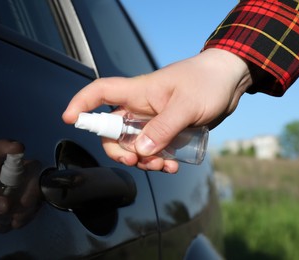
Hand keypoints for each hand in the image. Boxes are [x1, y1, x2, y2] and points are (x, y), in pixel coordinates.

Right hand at [62, 49, 252, 172]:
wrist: (229, 81)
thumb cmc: (207, 82)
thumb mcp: (186, 106)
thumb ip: (163, 128)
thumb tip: (141, 150)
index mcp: (138, 92)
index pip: (100, 93)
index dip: (81, 104)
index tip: (69, 118)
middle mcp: (140, 108)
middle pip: (112, 131)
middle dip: (120, 151)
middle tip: (137, 161)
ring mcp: (152, 121)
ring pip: (133, 146)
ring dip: (143, 160)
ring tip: (164, 165)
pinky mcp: (165, 131)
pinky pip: (153, 150)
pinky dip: (158, 161)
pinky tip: (172, 165)